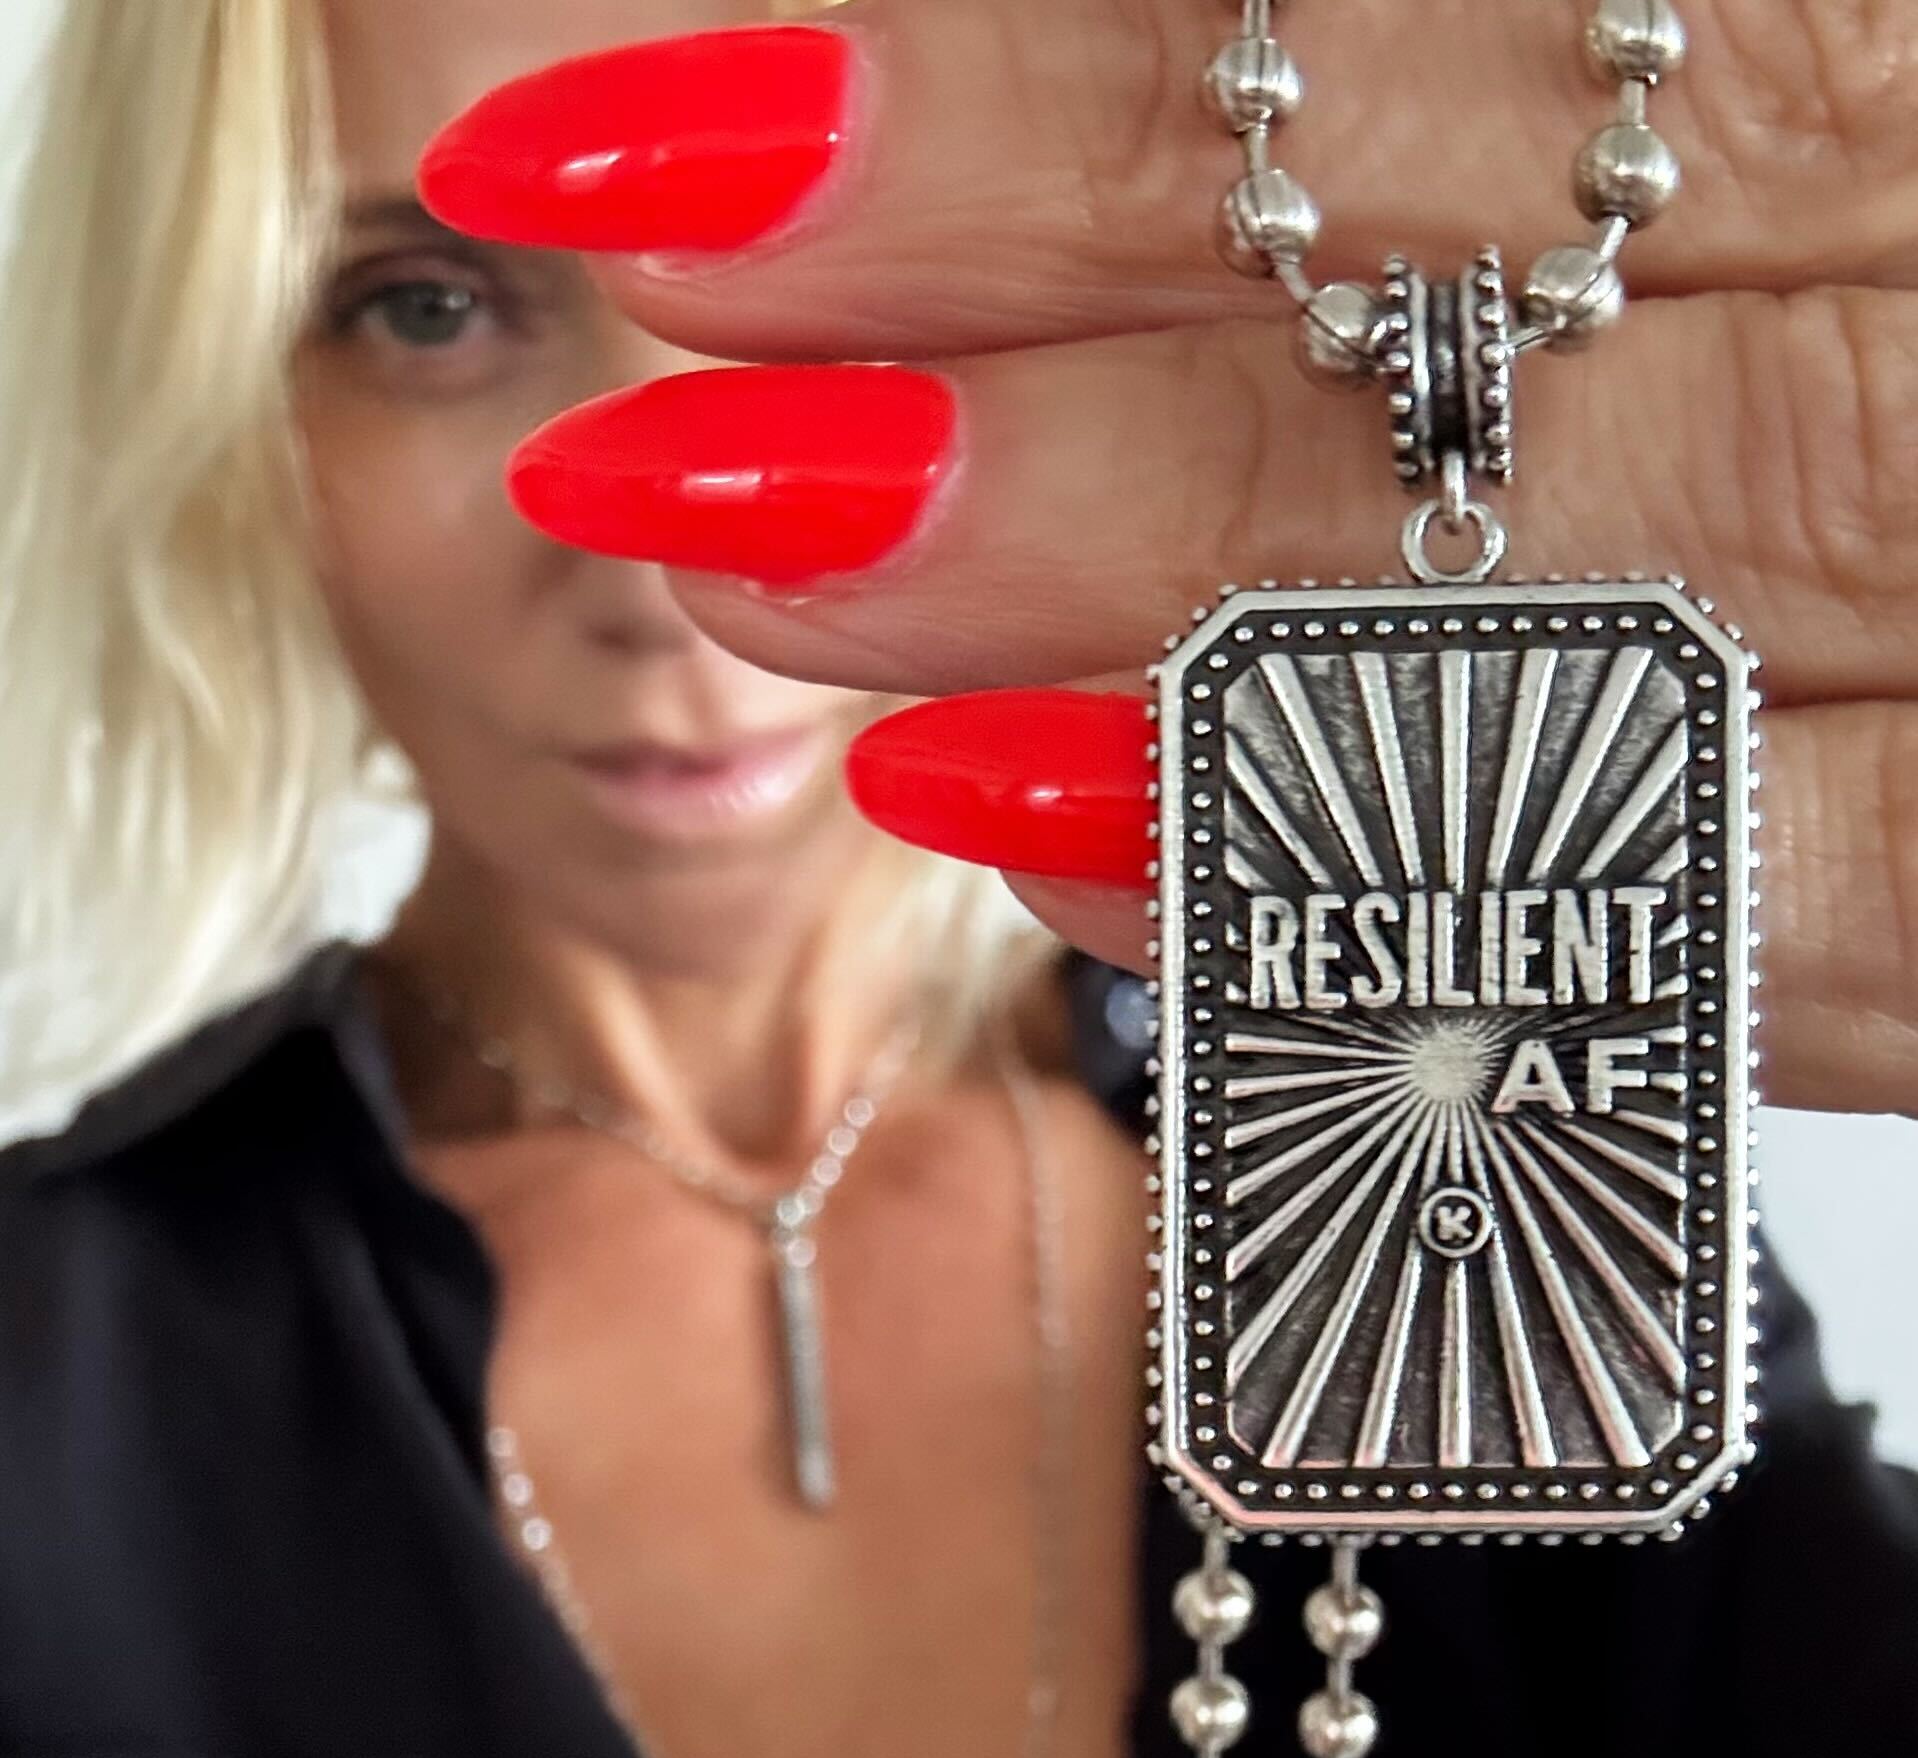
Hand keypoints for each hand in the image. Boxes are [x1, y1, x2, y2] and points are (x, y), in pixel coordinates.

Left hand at [420, 2, 1917, 1115]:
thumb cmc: (1877, 208)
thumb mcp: (1764, 96)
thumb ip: (1500, 83)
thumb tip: (1170, 110)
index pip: (1440, 54)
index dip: (1028, 108)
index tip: (678, 138)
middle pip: (1471, 338)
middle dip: (1014, 353)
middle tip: (662, 360)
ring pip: (1559, 640)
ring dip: (1111, 614)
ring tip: (763, 564)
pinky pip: (1718, 935)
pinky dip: (1359, 881)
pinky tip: (1040, 823)